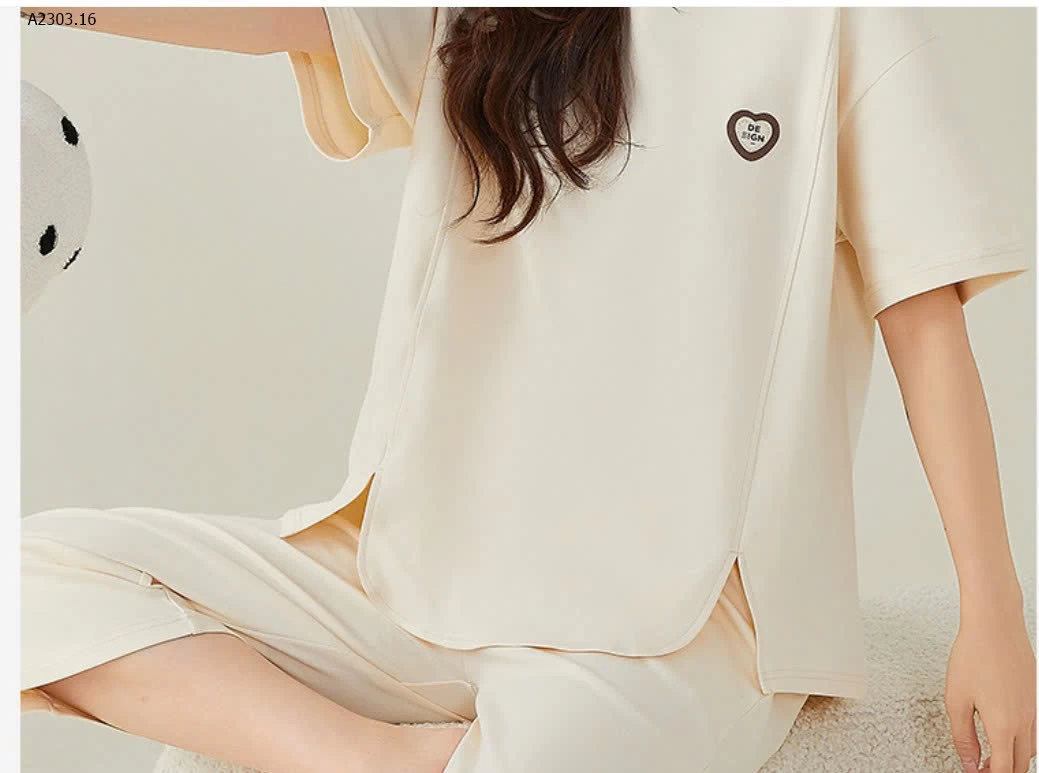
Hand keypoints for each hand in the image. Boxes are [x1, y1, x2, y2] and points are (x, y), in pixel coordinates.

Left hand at [945, 600, 1035, 772]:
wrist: (995, 625)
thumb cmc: (974, 654)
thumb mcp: (956, 699)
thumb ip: (962, 736)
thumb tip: (968, 761)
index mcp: (1004, 726)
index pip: (1003, 770)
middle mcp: (1024, 720)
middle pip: (1020, 764)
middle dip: (1002, 771)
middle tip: (980, 768)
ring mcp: (1032, 708)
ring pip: (1028, 748)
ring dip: (1011, 757)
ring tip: (988, 754)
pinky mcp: (1032, 696)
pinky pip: (1031, 729)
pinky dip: (1017, 739)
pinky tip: (1000, 730)